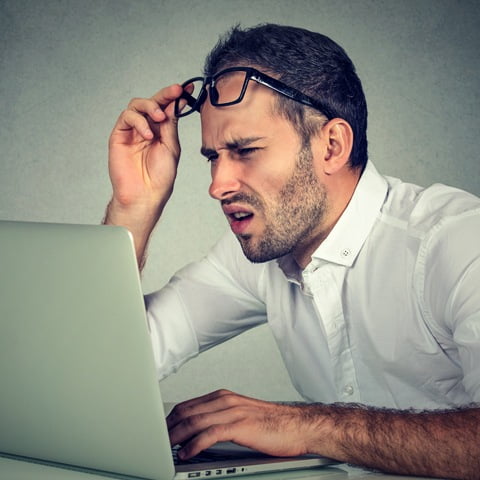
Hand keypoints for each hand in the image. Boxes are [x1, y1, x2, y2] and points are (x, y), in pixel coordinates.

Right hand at [107, 84, 183, 222]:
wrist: (145, 194)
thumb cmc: (160, 176)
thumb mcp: (171, 147)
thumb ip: (171, 125)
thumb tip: (176, 102)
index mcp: (162, 131)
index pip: (167, 108)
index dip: (176, 97)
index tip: (188, 88)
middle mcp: (147, 128)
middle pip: (153, 102)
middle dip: (165, 94)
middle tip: (176, 91)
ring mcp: (132, 131)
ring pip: (137, 105)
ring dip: (151, 107)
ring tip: (160, 119)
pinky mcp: (119, 135)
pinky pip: (127, 117)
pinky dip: (139, 121)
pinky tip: (148, 134)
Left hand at [166, 389, 312, 459]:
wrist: (298, 425)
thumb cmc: (272, 424)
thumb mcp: (241, 416)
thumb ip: (220, 419)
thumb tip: (198, 432)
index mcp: (224, 397)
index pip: (188, 405)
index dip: (170, 419)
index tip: (160, 432)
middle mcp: (226, 401)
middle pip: (187, 412)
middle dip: (168, 428)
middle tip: (156, 442)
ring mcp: (233, 412)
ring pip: (195, 421)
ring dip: (176, 437)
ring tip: (166, 449)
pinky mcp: (241, 426)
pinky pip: (210, 434)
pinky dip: (194, 445)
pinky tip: (186, 453)